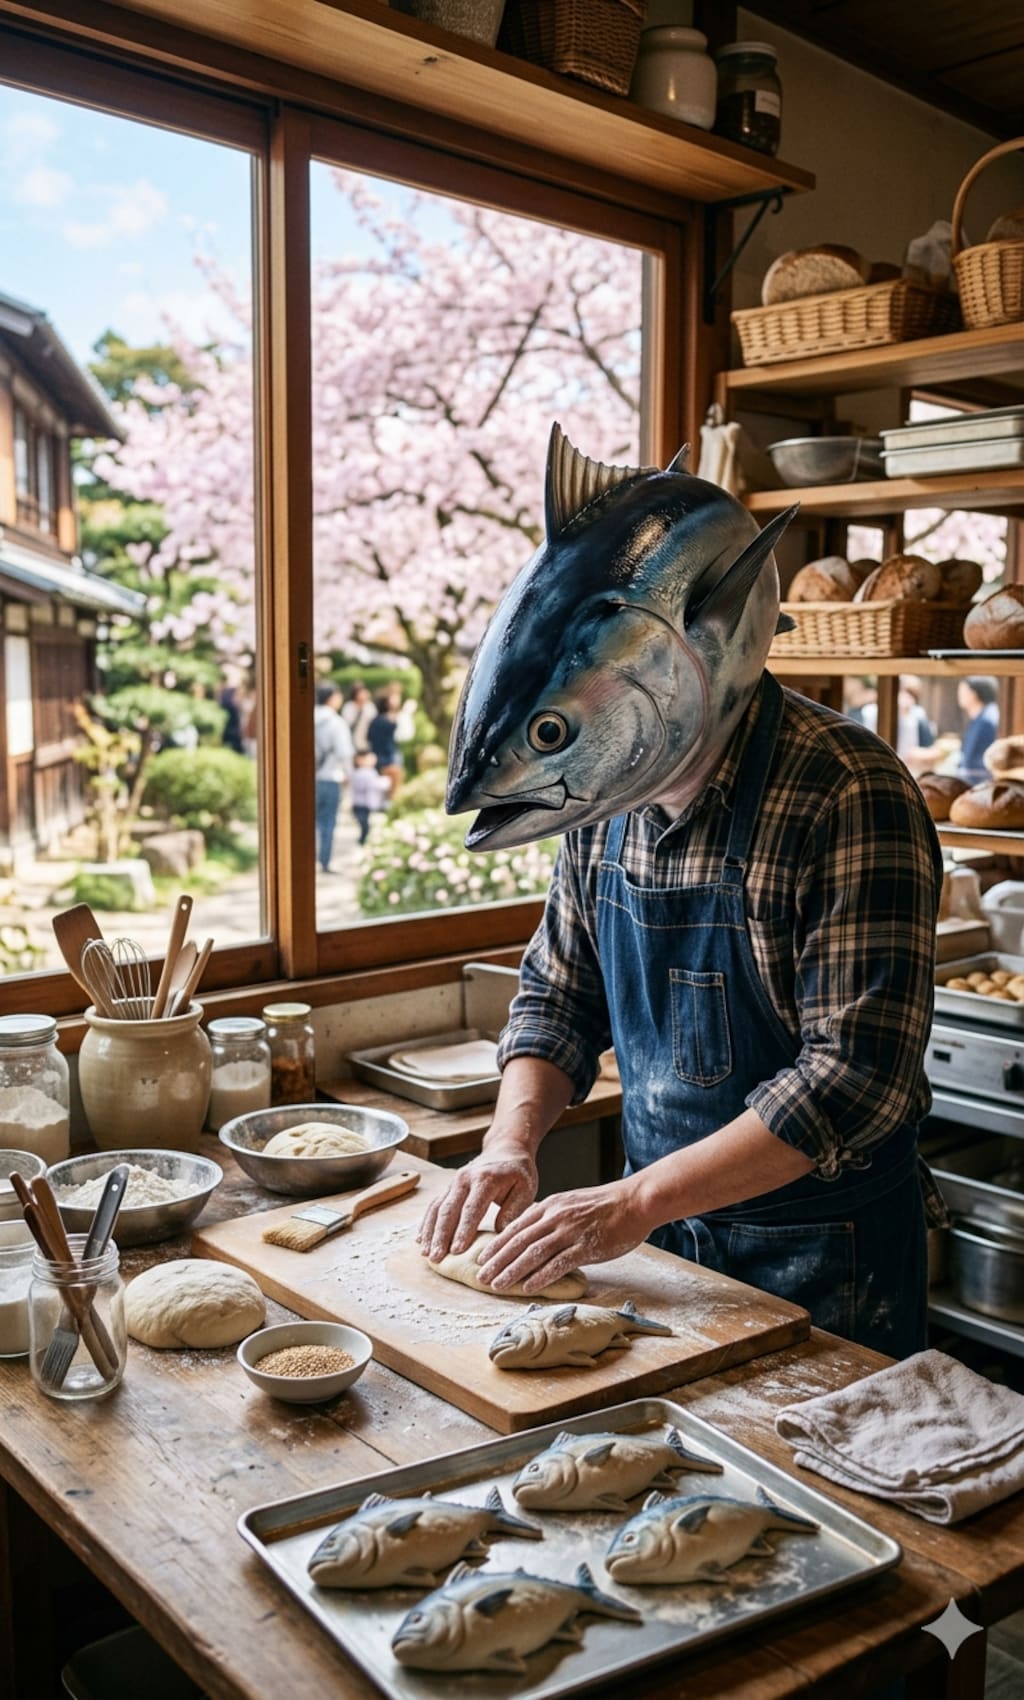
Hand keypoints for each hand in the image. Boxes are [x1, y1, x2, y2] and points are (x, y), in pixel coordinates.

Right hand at [417, 1150, 538, 1262]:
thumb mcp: (525, 1188)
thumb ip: (514, 1210)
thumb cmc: (518, 1173)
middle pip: (449, 1209)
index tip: (457, 1251)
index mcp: (485, 1179)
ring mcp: (453, 1182)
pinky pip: (434, 1206)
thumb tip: (499, 1233)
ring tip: (426, 1254)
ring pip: (437, 1208)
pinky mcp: (448, 1188)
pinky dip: (426, 1223)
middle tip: (437, 1258)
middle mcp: (465, 1179)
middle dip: (441, 1235)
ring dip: (430, 1231)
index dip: (463, 1230)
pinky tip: (421, 1240)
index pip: (472, 1208)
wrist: (505, 1149)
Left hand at [475, 1179, 650, 1294]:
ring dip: (512, 1271)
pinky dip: (541, 1276)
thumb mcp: (571, 1203)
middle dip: (497, 1260)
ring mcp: (570, 1231)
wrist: (635, 1201)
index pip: (516, 1227)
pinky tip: (528, 1287)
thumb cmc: (606, 1205)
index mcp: (550, 1206)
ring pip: (533, 1253)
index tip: (481, 1258)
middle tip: (480, 1276)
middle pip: (519, 1241)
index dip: (496, 1244)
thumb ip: (551, 1216)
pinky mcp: (586, 1246)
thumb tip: (533, 1233)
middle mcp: (555, 1217)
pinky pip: (558, 1263)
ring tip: (497, 1285)